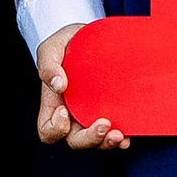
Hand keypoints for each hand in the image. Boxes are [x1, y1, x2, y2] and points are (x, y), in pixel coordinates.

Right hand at [37, 29, 127, 151]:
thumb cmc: (66, 44)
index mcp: (54, 105)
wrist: (91, 35)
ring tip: (118, 134)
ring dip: (107, 142)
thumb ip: (48, 65)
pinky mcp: (111, 110)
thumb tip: (58, 84)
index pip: (48, 130)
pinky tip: (128, 133)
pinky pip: (115, 131)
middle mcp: (73, 115)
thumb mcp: (51, 48)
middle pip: (76, 140)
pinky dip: (122, 137)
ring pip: (97, 141)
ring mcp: (92, 114)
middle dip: (90, 138)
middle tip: (103, 124)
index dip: (55, 129)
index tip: (64, 111)